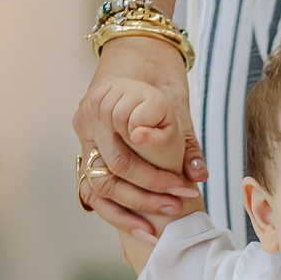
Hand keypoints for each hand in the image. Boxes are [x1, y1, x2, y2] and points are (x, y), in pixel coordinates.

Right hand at [73, 36, 207, 237]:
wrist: (139, 51)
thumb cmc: (158, 75)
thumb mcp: (176, 104)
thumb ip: (185, 141)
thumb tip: (197, 175)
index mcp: (104, 104)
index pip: (124, 154)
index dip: (155, 178)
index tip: (183, 189)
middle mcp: (87, 121)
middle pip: (110, 173)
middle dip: (146, 196)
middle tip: (178, 205)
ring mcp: (83, 137)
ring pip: (97, 187)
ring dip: (128, 211)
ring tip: (155, 228)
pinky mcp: (86, 150)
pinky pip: (93, 188)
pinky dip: (114, 210)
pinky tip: (136, 227)